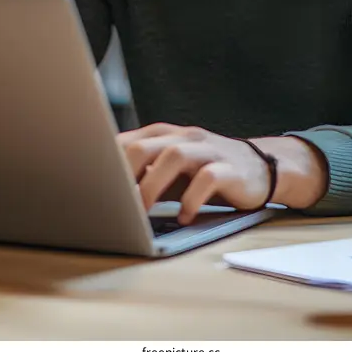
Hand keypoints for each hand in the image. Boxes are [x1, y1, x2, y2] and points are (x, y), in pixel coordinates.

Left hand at [117, 123, 326, 223]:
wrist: (260, 168)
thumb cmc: (204, 172)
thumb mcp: (171, 171)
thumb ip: (144, 173)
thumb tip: (103, 190)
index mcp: (166, 135)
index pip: (129, 140)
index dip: (107, 161)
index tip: (91, 186)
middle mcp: (185, 137)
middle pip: (147, 144)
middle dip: (126, 172)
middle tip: (114, 200)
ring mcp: (208, 150)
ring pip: (175, 156)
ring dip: (154, 184)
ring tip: (143, 211)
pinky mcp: (230, 169)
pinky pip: (208, 178)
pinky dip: (192, 198)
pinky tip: (185, 216)